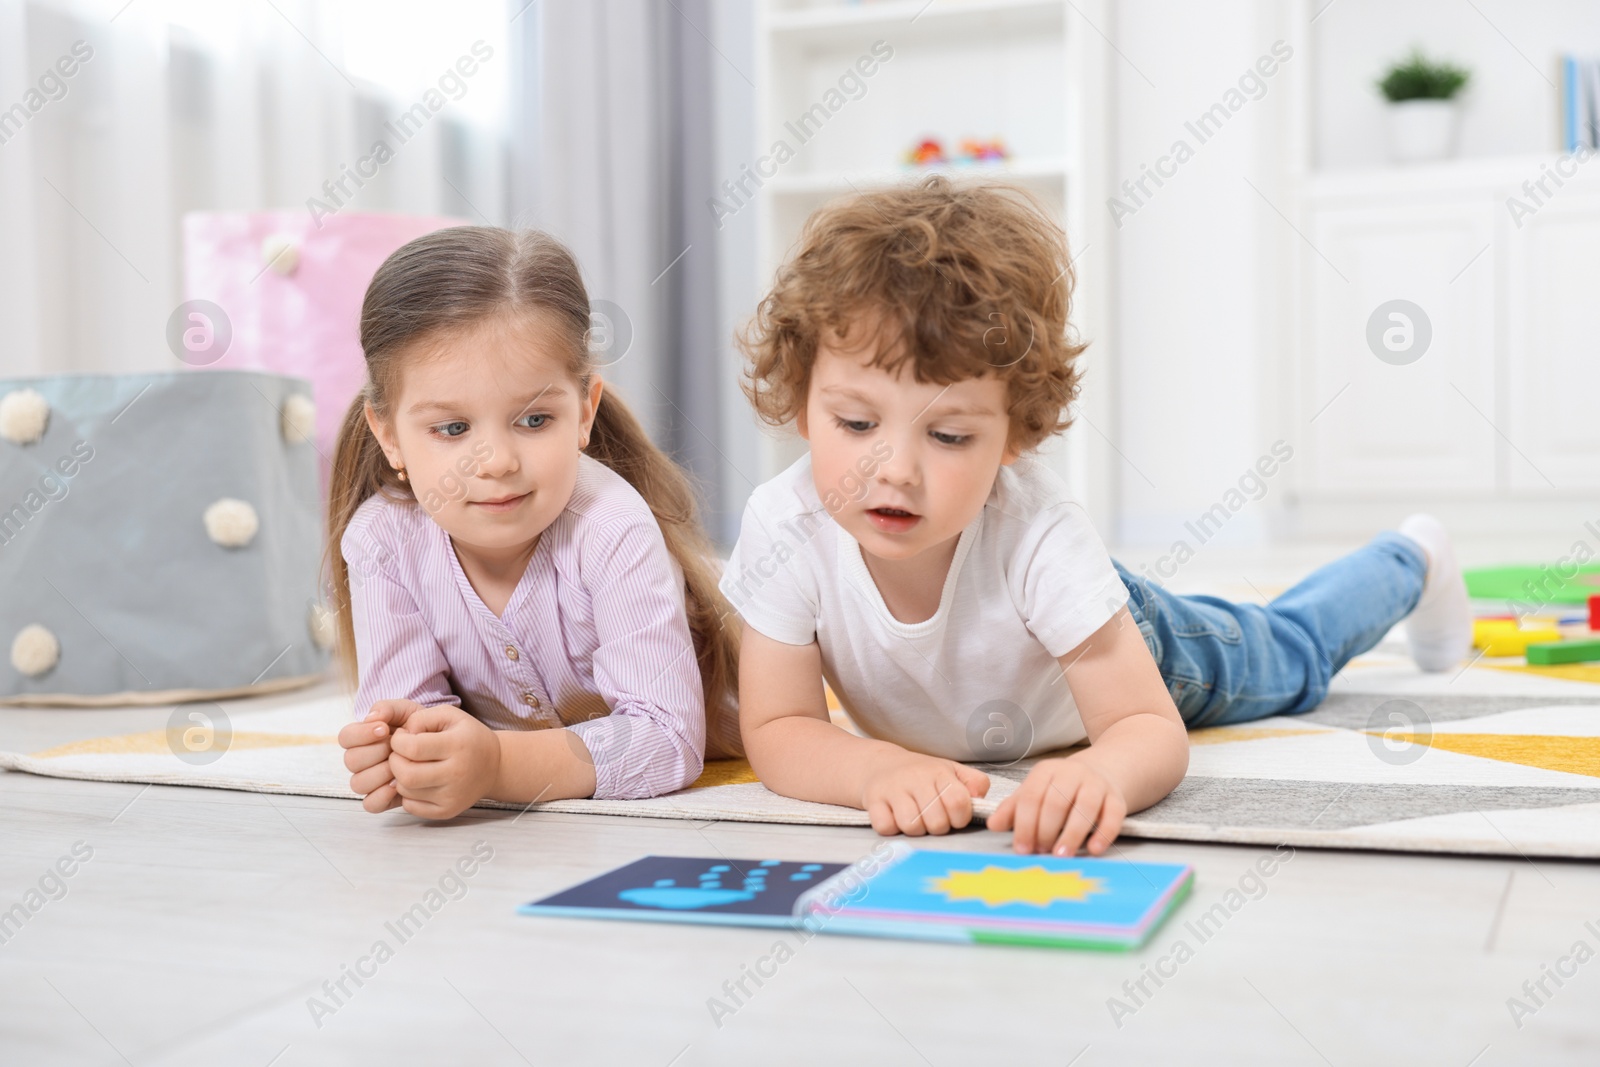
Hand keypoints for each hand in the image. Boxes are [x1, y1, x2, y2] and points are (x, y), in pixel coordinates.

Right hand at [338, 699, 424, 813]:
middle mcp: (361, 761)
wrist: (439, 748)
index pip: (345, 737)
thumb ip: (388, 708)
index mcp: (361, 739)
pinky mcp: (380, 799)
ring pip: (358, 783)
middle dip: (376, 752)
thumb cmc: (418, 727)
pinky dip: (382, 796)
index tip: (384, 729)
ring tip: (401, 765)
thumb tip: (371, 717)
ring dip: (381, 773)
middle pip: (351, 761)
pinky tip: (399, 784)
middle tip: (396, 748)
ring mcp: (369, 781)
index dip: (362, 734)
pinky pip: (370, 804)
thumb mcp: (407, 711)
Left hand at [388, 704, 501, 819]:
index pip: (412, 748)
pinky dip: (408, 794)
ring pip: (405, 791)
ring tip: (412, 766)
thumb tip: (401, 736)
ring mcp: (452, 796)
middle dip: (394, 761)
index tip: (403, 737)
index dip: (398, 741)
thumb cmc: (468, 737)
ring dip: (400, 777)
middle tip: (401, 754)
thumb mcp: (450, 715)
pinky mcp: (447, 811)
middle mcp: (457, 773)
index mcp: (458, 745)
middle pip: (406, 774)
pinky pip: (411, 807)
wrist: (495, 766)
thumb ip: (421, 718)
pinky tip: (419, 782)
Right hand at [860, 748, 990, 836]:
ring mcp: (892, 788)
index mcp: (939, 772)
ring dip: (916, 830)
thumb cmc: (922, 775)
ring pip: (911, 826)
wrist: (880, 765)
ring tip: (915, 819)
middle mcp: (915, 778)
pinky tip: (894, 818)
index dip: (960, 818)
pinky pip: (886, 827)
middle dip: (938, 827)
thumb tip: (980, 799)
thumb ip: (974, 783)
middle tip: (932, 818)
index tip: (954, 817)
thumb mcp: (952, 771)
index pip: (958, 802)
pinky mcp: (873, 800)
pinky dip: (892, 828)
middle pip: (936, 821)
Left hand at [987, 755, 1126, 855]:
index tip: (1022, 848)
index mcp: (1046, 771)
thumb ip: (1014, 809)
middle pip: (1056, 802)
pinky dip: (1104, 833)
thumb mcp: (1035, 792)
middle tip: (1041, 853)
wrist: (1101, 772)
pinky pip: (1113, 815)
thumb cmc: (1061, 788)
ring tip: (1062, 856)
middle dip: (1046, 831)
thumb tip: (993, 824)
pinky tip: (1094, 849)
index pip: (1031, 797)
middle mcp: (1072, 773)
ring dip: (1072, 834)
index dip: (1025, 824)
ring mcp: (1096, 784)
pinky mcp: (1117, 798)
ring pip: (1084, 808)